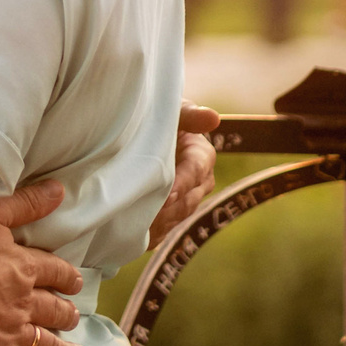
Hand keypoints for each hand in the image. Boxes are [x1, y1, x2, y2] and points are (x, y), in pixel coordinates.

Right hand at [0, 181, 89, 345]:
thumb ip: (26, 204)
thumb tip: (60, 190)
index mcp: (23, 267)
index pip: (54, 273)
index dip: (67, 278)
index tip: (75, 283)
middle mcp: (24, 301)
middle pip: (54, 310)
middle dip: (67, 315)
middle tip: (74, 319)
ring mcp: (12, 332)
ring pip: (49, 344)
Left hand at [148, 104, 220, 249]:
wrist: (146, 132)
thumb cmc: (161, 116)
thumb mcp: (173, 110)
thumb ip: (190, 114)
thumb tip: (212, 118)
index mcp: (202, 157)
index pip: (195, 173)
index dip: (182, 184)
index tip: (167, 194)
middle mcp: (199, 182)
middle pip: (186, 201)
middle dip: (166, 209)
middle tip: (142, 215)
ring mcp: (186, 200)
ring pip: (175, 218)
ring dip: (157, 223)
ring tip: (134, 226)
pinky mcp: (171, 214)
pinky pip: (164, 231)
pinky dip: (150, 234)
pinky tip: (133, 235)